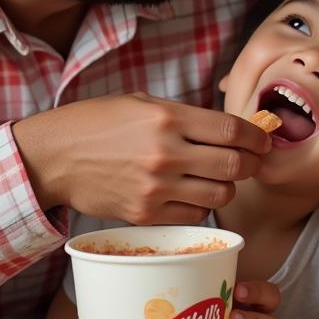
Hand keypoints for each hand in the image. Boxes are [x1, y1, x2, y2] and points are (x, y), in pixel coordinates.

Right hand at [13, 92, 272, 223]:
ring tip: (220, 177)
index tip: (264, 140)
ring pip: (221, 194)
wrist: (54, 157)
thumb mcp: (145, 103)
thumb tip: (234, 128)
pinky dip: (202, 205)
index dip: (258, 137)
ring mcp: (156, 187)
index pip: (234, 131)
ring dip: (229, 187)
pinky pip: (195, 215)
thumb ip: (189, 116)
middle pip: (235, 166)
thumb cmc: (100, 123)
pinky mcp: (146, 214)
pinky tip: (193, 193)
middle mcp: (166, 153)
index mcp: (169, 118)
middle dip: (252, 163)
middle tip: (252, 160)